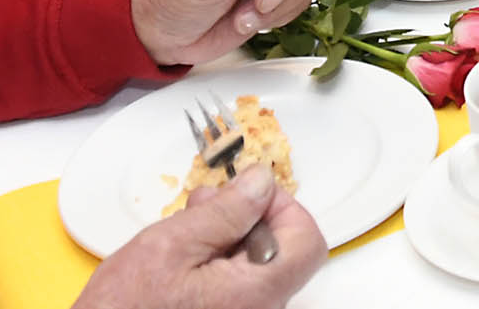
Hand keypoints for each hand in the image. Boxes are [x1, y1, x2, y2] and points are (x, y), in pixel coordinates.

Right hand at [71, 166, 319, 308]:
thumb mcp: (171, 245)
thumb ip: (225, 212)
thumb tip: (261, 184)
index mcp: (255, 293)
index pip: (307, 241)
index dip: (283, 208)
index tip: (248, 194)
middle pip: (282, 253)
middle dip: (248, 218)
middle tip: (206, 206)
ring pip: (257, 268)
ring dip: (228, 241)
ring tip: (186, 234)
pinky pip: (237, 287)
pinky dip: (218, 266)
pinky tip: (185, 260)